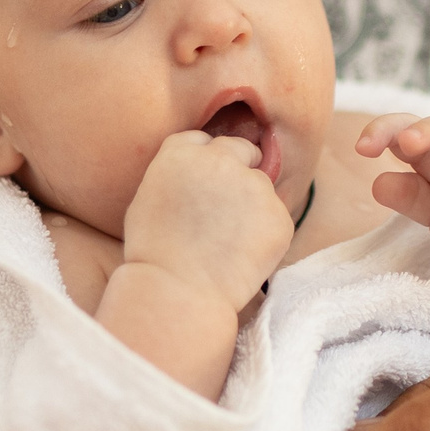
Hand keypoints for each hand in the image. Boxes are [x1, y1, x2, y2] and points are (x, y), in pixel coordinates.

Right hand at [119, 130, 293, 309]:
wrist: (178, 290)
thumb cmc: (155, 251)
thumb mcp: (149, 196)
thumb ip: (180, 172)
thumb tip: (203, 168)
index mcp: (183, 151)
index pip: (206, 140)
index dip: (208, 160)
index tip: (207, 182)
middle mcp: (222, 159)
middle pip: (242, 151)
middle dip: (240, 170)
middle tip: (226, 209)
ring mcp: (255, 186)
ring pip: (261, 188)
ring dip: (252, 206)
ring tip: (226, 243)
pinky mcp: (279, 216)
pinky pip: (275, 219)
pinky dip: (265, 235)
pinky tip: (241, 257)